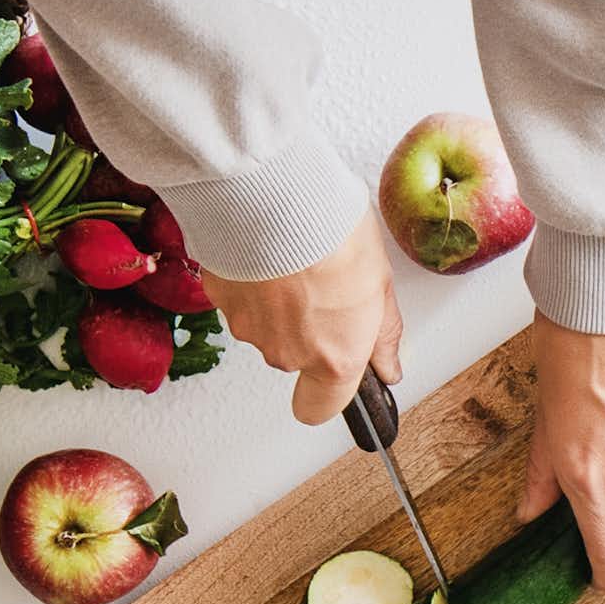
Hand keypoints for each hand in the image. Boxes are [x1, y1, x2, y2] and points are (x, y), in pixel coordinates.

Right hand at [200, 208, 403, 422]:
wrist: (271, 194)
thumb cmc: (330, 233)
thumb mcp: (380, 284)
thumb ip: (383, 336)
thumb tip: (388, 366)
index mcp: (332, 358)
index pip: (320, 409)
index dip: (328, 395)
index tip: (339, 379)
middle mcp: (286, 352)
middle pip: (295, 358)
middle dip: (310, 330)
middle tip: (326, 288)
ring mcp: (248, 327)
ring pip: (266, 327)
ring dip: (279, 304)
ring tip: (296, 262)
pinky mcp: (217, 297)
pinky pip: (239, 299)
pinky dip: (252, 282)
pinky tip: (267, 252)